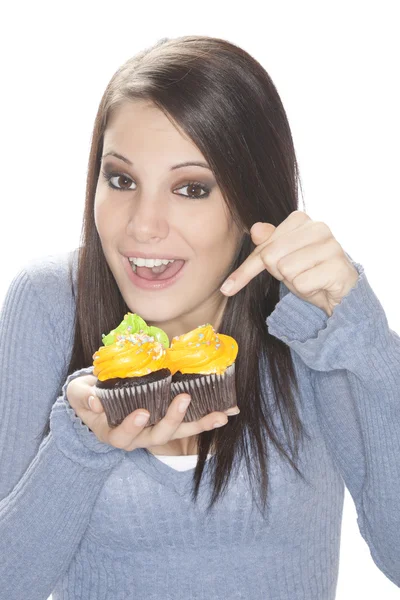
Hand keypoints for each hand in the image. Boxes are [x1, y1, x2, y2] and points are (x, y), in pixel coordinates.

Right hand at [66, 375, 239, 451]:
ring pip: (180, 432)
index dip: (132, 426)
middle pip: (158, 436)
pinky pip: (191, 422)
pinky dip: (208, 417)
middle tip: (184, 399)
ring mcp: (157, 430)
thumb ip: (84, 397)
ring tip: (220, 414)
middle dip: (172, 419)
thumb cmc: (88, 397)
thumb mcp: (79, 393)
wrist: (100, 400)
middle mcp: (139, 437)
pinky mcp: (172, 421)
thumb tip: (95, 401)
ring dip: (200, 423)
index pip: (123, 435)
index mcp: (115, 433)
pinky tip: (227, 411)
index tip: (141, 412)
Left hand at [220, 210, 358, 316]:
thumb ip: (267, 244)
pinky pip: (303, 284)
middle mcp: (318, 227)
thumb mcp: (282, 259)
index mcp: (300, 219)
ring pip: (287, 270)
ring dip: (295, 283)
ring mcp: (331, 245)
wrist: (341, 293)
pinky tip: (320, 286)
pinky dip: (307, 291)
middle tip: (298, 275)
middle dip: (279, 274)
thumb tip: (255, 229)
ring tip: (310, 279)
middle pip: (272, 257)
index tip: (227, 289)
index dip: (246, 271)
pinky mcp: (339, 266)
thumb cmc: (309, 272)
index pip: (262, 246)